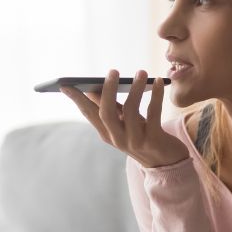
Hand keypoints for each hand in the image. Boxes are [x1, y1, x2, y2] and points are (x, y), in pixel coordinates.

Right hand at [60, 69, 190, 168]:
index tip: (64, 84)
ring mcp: (135, 141)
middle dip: (108, 90)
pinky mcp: (153, 140)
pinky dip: (156, 96)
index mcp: (106, 133)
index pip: (88, 113)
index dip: (77, 99)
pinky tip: (157, 82)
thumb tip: (91, 87)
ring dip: (135, 89)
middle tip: (113, 71)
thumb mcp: (124, 122)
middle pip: (106, 113)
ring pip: (130, 111)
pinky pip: (153, 114)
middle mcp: (117, 138)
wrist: (166, 161)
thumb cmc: (143, 135)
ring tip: (142, 72)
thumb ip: (110, 107)